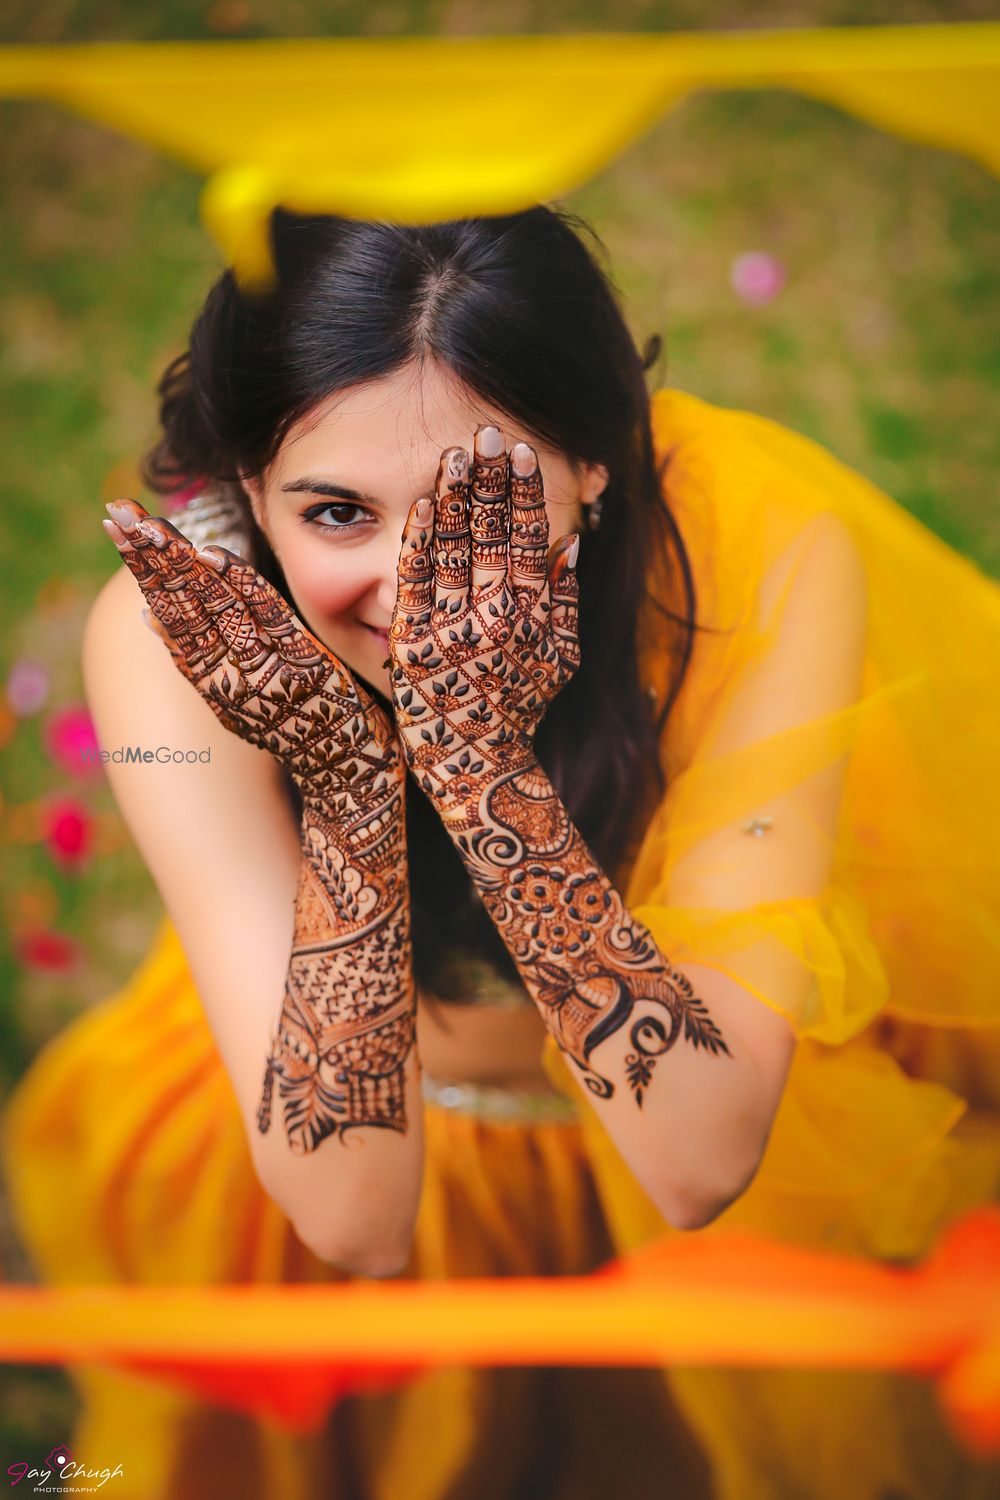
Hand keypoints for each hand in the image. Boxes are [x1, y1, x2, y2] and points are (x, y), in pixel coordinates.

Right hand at [102, 499, 402, 816]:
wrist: (351, 782)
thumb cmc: (300, 731)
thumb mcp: (240, 700)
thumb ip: (201, 660)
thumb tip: (152, 618)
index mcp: (210, 680)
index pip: (167, 610)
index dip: (142, 566)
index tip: (116, 524)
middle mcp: (227, 677)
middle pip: (180, 604)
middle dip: (149, 555)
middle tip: (117, 509)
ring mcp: (263, 671)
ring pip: (213, 607)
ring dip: (180, 562)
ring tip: (149, 523)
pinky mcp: (303, 666)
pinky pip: (266, 618)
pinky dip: (239, 585)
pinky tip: (214, 554)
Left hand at [387, 428, 579, 819]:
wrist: (478, 761)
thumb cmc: (521, 705)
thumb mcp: (561, 658)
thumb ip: (566, 599)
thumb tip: (569, 541)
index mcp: (534, 614)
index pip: (529, 537)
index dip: (525, 492)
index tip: (520, 452)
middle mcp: (496, 617)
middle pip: (492, 532)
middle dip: (490, 478)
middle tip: (487, 433)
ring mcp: (453, 628)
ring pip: (454, 547)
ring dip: (454, 495)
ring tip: (456, 454)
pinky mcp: (413, 642)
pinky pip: (415, 580)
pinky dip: (419, 539)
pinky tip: (422, 503)